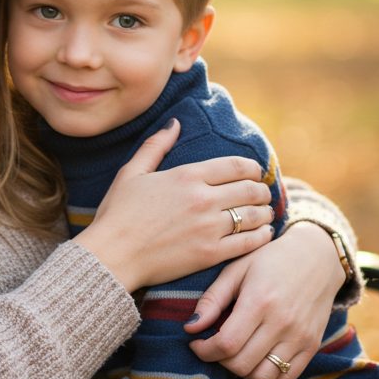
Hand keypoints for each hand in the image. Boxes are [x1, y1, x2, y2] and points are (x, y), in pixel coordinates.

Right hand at [73, 118, 274, 290]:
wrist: (112, 256)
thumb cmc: (118, 214)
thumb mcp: (132, 173)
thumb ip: (156, 146)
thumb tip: (175, 122)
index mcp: (187, 176)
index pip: (236, 166)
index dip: (253, 168)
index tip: (256, 172)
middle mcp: (203, 199)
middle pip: (250, 189)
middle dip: (262, 190)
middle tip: (264, 193)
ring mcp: (209, 228)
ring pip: (253, 215)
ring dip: (265, 212)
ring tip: (266, 213)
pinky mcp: (210, 254)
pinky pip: (248, 243)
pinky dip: (262, 237)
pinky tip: (264, 234)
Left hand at [184, 221, 343, 378]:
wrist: (317, 256)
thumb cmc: (270, 259)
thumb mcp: (236, 269)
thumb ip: (212, 299)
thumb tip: (190, 328)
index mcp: (259, 301)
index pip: (226, 344)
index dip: (205, 351)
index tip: (197, 343)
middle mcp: (282, 322)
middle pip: (242, 365)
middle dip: (220, 361)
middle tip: (216, 347)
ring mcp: (299, 337)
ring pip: (263, 377)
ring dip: (243, 371)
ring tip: (237, 353)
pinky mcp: (312, 346)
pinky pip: (285, 378)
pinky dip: (267, 377)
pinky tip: (258, 359)